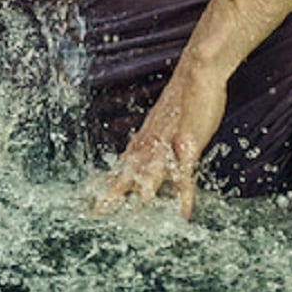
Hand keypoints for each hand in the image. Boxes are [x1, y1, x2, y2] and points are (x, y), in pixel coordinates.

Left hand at [93, 68, 225, 219]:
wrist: (196, 72)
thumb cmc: (185, 97)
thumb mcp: (167, 122)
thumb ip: (159, 140)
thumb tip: (152, 152)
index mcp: (144, 140)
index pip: (121, 167)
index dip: (109, 186)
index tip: (95, 205)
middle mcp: (150, 144)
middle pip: (126, 174)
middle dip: (112, 195)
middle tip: (97, 214)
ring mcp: (168, 145)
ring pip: (149, 175)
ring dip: (141, 195)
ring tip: (133, 219)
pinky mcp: (187, 145)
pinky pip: (184, 175)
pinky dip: (183, 196)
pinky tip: (183, 212)